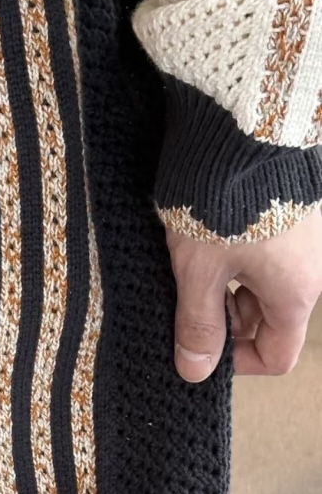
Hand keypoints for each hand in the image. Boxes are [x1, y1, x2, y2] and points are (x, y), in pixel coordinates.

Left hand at [166, 205, 321, 380]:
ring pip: (263, 283)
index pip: (278, 355)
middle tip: (184, 305)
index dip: (237, 364)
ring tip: (188, 267)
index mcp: (295, 293)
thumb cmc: (223, 200)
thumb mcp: (199, 270)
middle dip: (226, 321)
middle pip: (269, 318)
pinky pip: (264, 249)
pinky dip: (234, 256)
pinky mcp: (287, 207)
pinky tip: (201, 239)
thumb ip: (198, 322)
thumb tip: (196, 371)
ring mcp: (302, 235)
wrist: (245, 121)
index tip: (199, 350)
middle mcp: (310, 267)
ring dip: (226, 287)